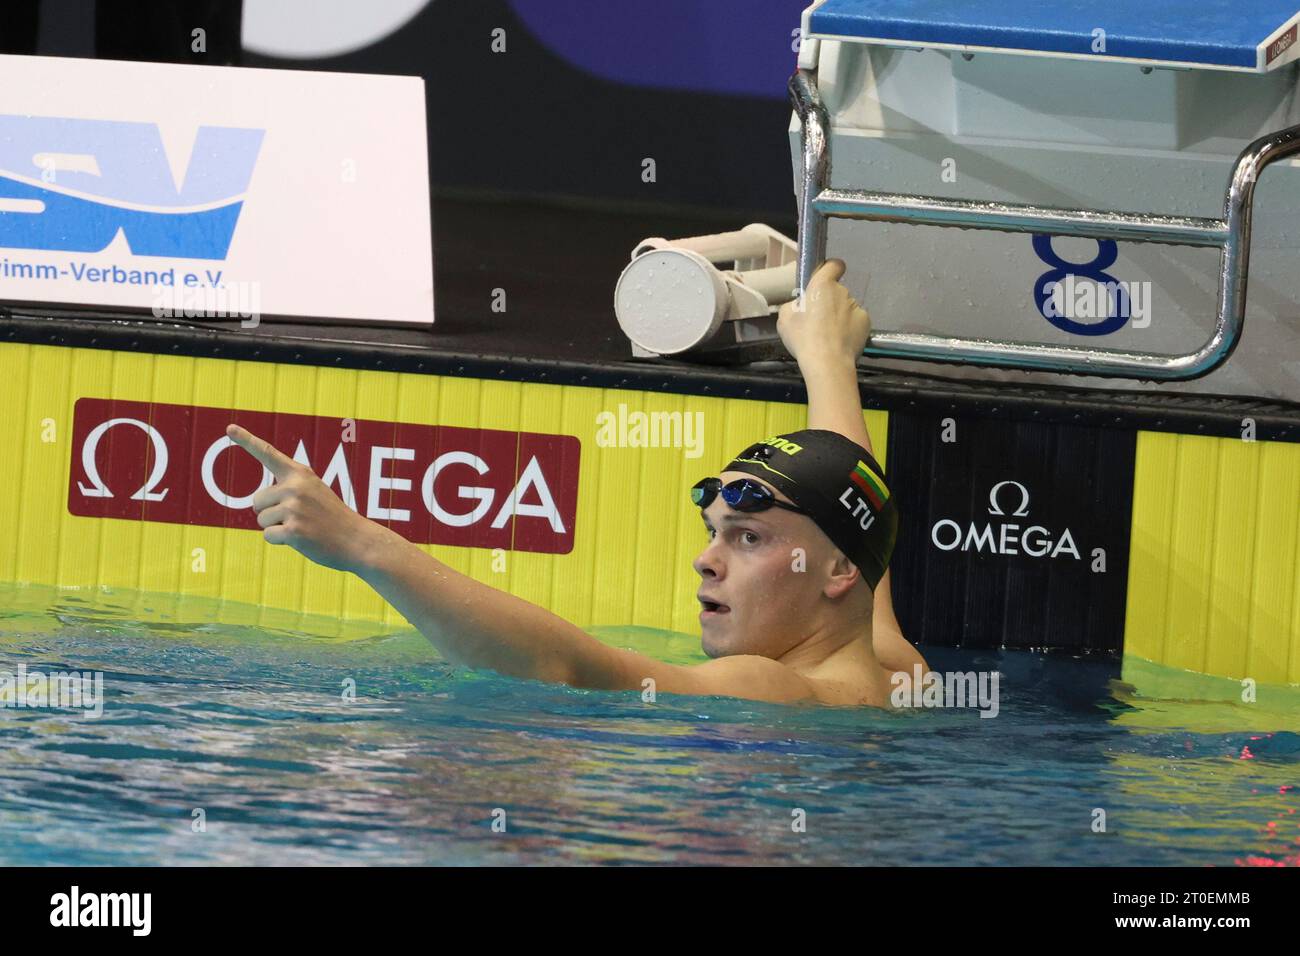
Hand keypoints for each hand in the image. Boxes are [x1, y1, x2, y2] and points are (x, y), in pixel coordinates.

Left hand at [226, 423, 391, 573]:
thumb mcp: (314, 493)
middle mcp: (295, 487)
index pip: (268, 454)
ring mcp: (294, 508)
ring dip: (277, 527)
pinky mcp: (293, 530)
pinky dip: (280, 541)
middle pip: (257, 501)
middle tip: (299, 517)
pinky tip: (301, 539)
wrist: (357, 539)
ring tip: (303, 526)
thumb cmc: (332, 517)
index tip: (229, 429)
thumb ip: (288, 489)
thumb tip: (257, 503)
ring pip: (261, 520)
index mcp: (300, 474)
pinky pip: (269, 536)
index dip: (247, 440)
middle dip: (271, 512)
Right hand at [776, 259, 870, 367]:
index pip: (833, 265)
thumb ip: (793, 305)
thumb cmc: (803, 339)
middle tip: (818, 321)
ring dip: (839, 315)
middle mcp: (842, 291)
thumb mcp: (784, 319)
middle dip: (829, 301)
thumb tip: (801, 305)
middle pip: (836, 291)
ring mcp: (856, 306)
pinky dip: (850, 327)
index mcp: (822, 285)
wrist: (828, 363)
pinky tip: (841, 341)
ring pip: (846, 307)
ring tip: (829, 336)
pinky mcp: (866, 321)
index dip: (830, 270)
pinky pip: (855, 320)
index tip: (825, 280)